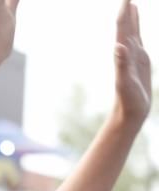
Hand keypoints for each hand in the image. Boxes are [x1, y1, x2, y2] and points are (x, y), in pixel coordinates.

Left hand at [114, 0, 151, 124]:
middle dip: (126, 9)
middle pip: (125, 25)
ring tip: (131, 2)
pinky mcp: (139, 60)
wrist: (129, 112)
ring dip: (131, 16)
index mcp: (123, 53)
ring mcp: (133, 55)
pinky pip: (138, 39)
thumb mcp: (125, 82)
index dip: (124, 12)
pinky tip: (136, 24)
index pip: (122, 28)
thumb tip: (118, 46)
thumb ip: (121, 64)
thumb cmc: (128, 100)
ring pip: (131, 30)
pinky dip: (137, 28)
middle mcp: (126, 51)